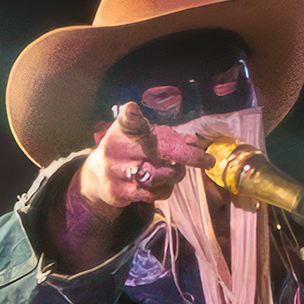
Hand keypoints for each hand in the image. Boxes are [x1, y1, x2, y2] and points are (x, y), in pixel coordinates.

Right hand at [75, 103, 185, 220]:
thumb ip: (166, 135)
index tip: (131, 109)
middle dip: (190, 156)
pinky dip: (163, 191)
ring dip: (176, 175)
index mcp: (123, 130)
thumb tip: (193, 141)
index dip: (131, 114)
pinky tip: (160, 186)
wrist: (96, 176)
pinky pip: (153, 194)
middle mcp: (117, 148)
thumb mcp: (141, 136)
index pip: (128, 119)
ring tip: (175, 172)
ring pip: (164, 175)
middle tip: (207, 160)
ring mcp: (116, 171)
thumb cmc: (128, 151)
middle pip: (163, 150)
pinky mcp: (118, 192)